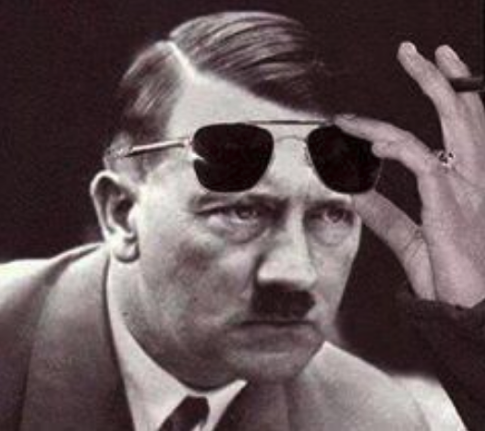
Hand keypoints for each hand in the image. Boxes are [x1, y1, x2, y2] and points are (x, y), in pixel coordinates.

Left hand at [335, 42, 484, 307]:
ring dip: (427, 90)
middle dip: (441, 77)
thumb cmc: (450, 278)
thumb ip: (383, 214)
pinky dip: (398, 146)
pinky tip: (373, 140)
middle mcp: (476, 180)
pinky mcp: (452, 208)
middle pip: (465, 114)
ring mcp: (470, 191)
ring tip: (406, 61)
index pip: (466, 127)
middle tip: (416, 50)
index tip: (433, 68)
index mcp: (469, 184)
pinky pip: (426, 163)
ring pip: (451, 125)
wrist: (468, 312)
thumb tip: (352, 192)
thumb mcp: (410, 238)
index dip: (452, 93)